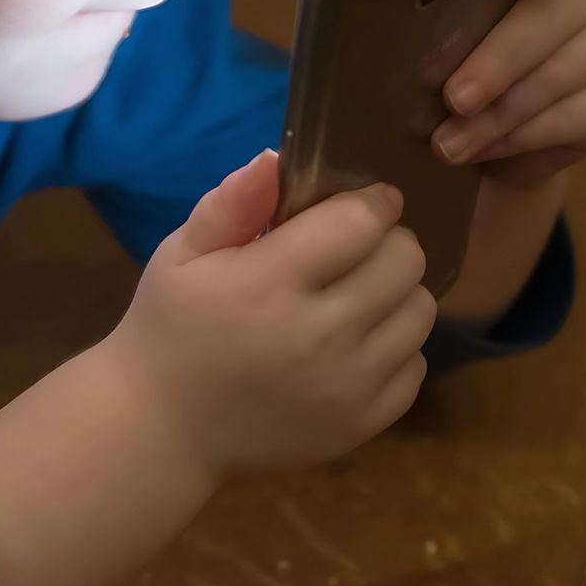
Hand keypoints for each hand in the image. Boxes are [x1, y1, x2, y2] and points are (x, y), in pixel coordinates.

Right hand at [101, 150, 434, 482]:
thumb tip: (275, 159)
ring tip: (357, 291)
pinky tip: (354, 341)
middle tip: (356, 245)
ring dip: (397, 291)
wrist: (165, 426)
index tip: (364, 198)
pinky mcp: (364, 423)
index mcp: (268, 283)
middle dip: (387, 240)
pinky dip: (396, 345)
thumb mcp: (180, 254)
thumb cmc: (169, 325)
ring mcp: (348, 385)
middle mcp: (319, 334)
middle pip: (404, 261)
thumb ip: (230, 205)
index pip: (360, 223)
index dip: (371, 201)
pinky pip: (417, 364)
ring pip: (421, 311)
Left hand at [431, 0, 585, 186]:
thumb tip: (373, 13)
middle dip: (503, 58)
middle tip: (454, 97)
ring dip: (502, 114)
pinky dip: (525, 138)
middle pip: (561, 8)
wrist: (479, 108)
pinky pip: (582, 117)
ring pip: (572, 70)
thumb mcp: (418, 21)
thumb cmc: (436, 49)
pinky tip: (484, 149)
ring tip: (450, 142)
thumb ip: (415, 6)